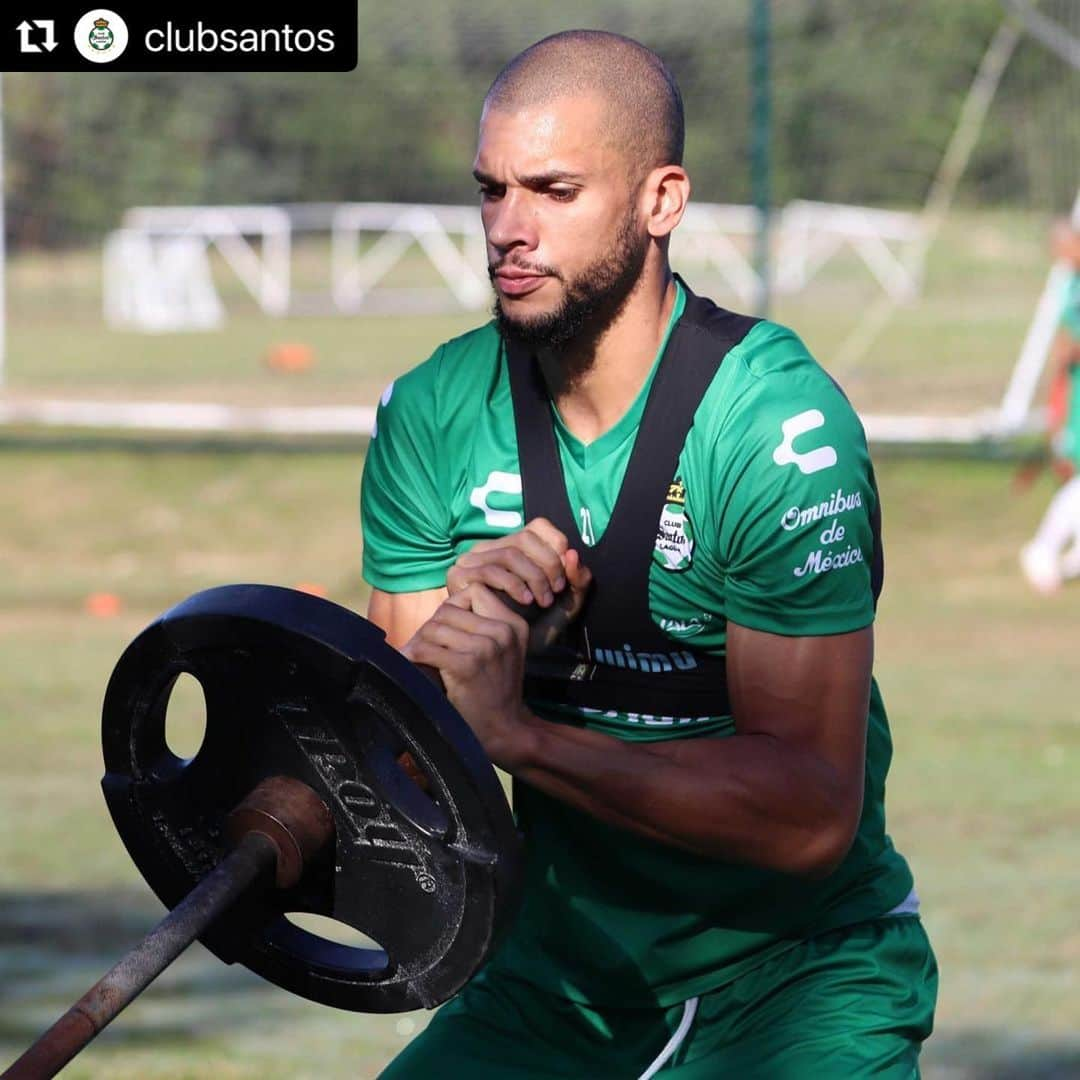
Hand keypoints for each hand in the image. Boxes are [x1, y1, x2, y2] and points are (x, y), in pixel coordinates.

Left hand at [401, 583, 536, 770]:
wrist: (504, 730)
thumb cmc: (494, 691)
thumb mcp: (501, 650)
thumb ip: (482, 624)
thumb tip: (443, 606)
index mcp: (513, 624)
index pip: (474, 591)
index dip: (454, 607)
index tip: (447, 629)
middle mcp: (503, 631)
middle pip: (448, 609)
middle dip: (432, 627)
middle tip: (424, 647)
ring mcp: (487, 647)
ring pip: (434, 627)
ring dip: (420, 643)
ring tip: (417, 657)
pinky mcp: (467, 666)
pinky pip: (427, 649)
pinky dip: (413, 656)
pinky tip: (411, 664)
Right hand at [446, 516, 591, 620]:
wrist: (504, 653)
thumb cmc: (533, 627)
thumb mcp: (564, 605)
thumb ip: (576, 581)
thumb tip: (573, 554)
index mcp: (514, 547)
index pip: (537, 526)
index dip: (556, 545)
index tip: (566, 573)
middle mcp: (491, 548)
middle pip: (524, 537)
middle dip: (548, 564)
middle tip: (558, 590)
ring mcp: (472, 560)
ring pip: (509, 554)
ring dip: (533, 577)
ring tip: (543, 600)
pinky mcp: (459, 576)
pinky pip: (489, 570)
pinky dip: (513, 584)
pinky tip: (525, 601)